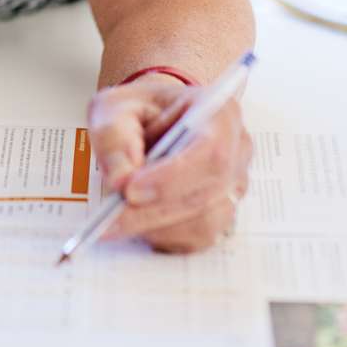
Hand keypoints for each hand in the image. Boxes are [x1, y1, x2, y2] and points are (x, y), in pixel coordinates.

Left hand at [87, 73, 252, 252]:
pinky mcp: (221, 215)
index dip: (173, 177)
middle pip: (206, 194)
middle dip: (154, 211)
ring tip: (117, 215)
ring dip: (156, 225)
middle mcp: (236, 151)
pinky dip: (161, 235)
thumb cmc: (138, 110)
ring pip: (203, 223)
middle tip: (110, 218)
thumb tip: (120, 180)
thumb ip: (114, 137)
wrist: (150, 120)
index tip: (130, 190)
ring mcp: (233, 186)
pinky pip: (196, 239)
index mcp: (218, 111)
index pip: (210, 152)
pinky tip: (135, 220)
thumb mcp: (114, 108)